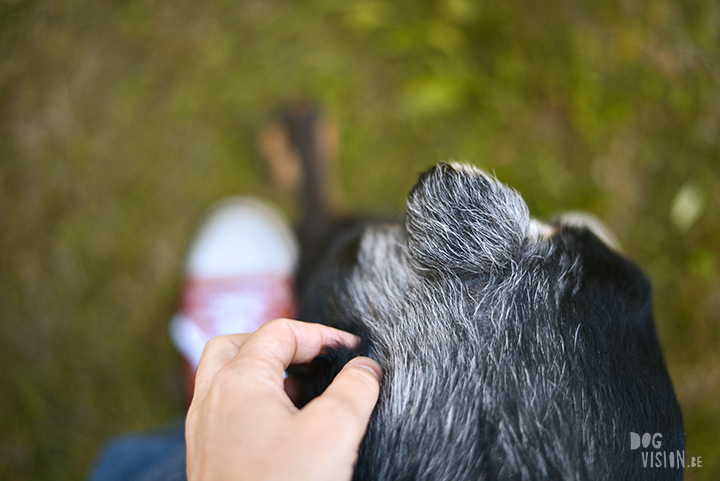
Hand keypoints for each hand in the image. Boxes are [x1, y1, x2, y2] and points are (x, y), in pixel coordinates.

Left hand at [186, 318, 382, 480]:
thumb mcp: (334, 432)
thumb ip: (355, 389)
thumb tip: (366, 368)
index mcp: (238, 381)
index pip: (279, 332)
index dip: (320, 334)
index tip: (351, 350)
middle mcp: (211, 399)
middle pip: (236, 345)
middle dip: (276, 343)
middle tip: (310, 358)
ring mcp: (204, 430)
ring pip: (225, 377)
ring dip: (262, 372)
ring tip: (301, 392)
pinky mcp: (207, 457)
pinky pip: (224, 409)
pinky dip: (252, 401)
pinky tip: (283, 428)